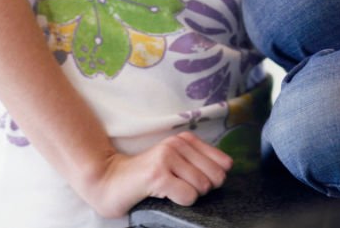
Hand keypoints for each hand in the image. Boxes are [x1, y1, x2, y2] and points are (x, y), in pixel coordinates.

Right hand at [82, 131, 232, 217]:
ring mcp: (167, 157)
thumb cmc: (148, 177)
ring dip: (188, 195)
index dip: (213, 178)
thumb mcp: (177, 163)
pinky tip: (164, 194)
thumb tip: (228, 167)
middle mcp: (178, 144)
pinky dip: (180, 201)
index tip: (192, 180)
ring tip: (169, 189)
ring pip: (202, 187)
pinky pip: (188, 196)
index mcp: (186, 139)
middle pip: (215, 176)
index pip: (223, 162)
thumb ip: (202, 162)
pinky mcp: (158, 174)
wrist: (112, 180)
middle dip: (202, 189)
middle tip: (179, 187)